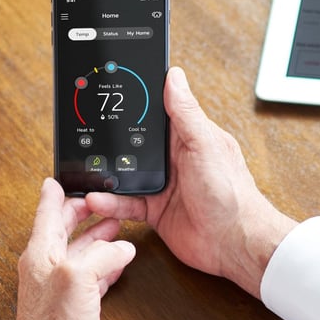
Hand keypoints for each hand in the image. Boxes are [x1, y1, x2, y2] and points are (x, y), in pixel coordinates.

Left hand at [15, 178, 135, 319]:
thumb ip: (102, 255)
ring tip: (114, 224)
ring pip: (80, 252)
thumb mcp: (79, 277)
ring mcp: (59, 289)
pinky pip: (91, 276)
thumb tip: (122, 247)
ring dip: (97, 237)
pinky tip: (118, 261)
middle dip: (83, 213)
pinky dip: (105, 264)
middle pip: (63, 230)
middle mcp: (46, 269)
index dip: (54, 193)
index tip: (58, 178)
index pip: (46, 213)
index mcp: (38, 254)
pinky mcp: (74, 308)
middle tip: (97, 198)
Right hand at [86, 66, 296, 296]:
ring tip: (85, 170)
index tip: (112, 91)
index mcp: (188, 137)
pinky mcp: (155, 210)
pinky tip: (97, 199)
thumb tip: (174, 76)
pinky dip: (110, 202)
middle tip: (86, 133)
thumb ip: (185, 113)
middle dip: (113, 140)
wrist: (234, 243)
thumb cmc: (231, 193)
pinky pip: (126, 203)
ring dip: (107, 173)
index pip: (158, 112)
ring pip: (126, 173)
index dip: (137, 102)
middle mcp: (174, 159)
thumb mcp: (204, 145)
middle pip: (135, 143)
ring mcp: (163, 185)